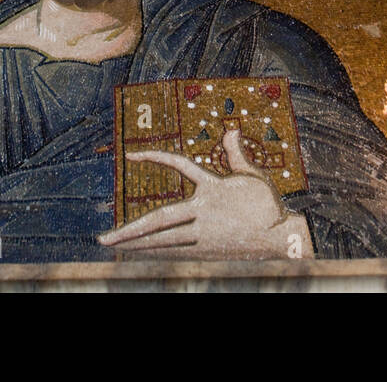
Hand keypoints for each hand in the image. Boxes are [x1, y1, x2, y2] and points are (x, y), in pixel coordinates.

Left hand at [97, 128, 312, 258]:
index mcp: (212, 188)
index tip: (132, 155)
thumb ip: (236, 155)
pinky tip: (140, 255)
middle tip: (103, 238)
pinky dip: (156, 252)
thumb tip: (229, 131)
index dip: (156, 157)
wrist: (283, 240)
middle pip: (159, 220)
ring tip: (114, 247)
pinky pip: (176, 251)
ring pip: (164, 240)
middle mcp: (204, 211)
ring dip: (137, 244)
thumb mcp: (252, 177)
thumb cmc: (268, 206)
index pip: (179, 165)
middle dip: (129, 231)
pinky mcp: (208, 251)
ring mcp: (204, 234)